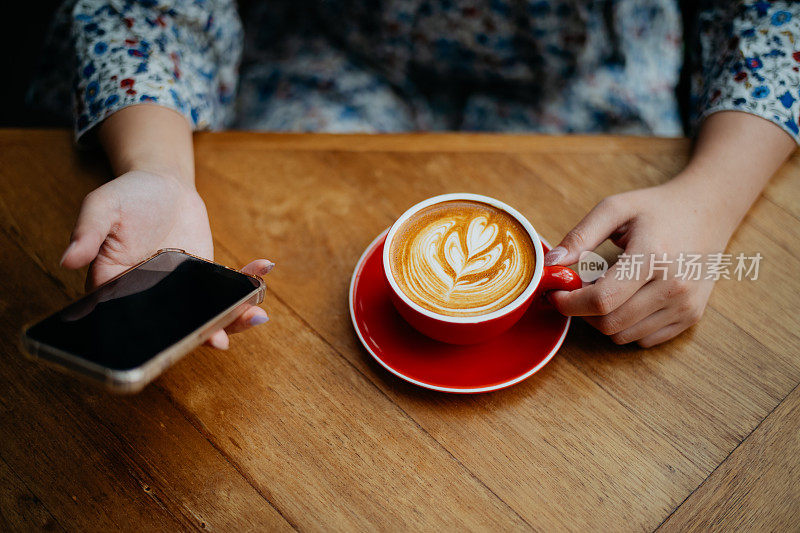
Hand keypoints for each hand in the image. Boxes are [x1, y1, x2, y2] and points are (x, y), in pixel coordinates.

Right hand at [59, 170, 270, 348]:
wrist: (161, 182)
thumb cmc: (127, 195)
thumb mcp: (102, 207)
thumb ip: (88, 232)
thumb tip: (67, 260)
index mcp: (119, 286)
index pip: (132, 321)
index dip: (154, 337)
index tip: (174, 340)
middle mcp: (151, 295)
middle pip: (176, 325)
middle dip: (200, 335)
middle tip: (221, 339)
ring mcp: (181, 289)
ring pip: (205, 313)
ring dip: (232, 317)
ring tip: (255, 314)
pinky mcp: (204, 276)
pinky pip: (225, 288)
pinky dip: (245, 283)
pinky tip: (263, 271)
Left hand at [545, 180, 731, 346]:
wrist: (709, 210)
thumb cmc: (657, 208)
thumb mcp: (615, 209)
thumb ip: (580, 236)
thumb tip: (551, 263)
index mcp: (653, 256)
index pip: (601, 299)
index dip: (569, 302)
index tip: (555, 293)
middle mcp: (674, 286)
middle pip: (610, 323)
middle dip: (582, 312)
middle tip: (579, 289)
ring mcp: (686, 305)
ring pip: (624, 335)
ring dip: (603, 319)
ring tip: (606, 289)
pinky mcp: (692, 316)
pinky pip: (644, 339)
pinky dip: (626, 325)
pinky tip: (627, 299)